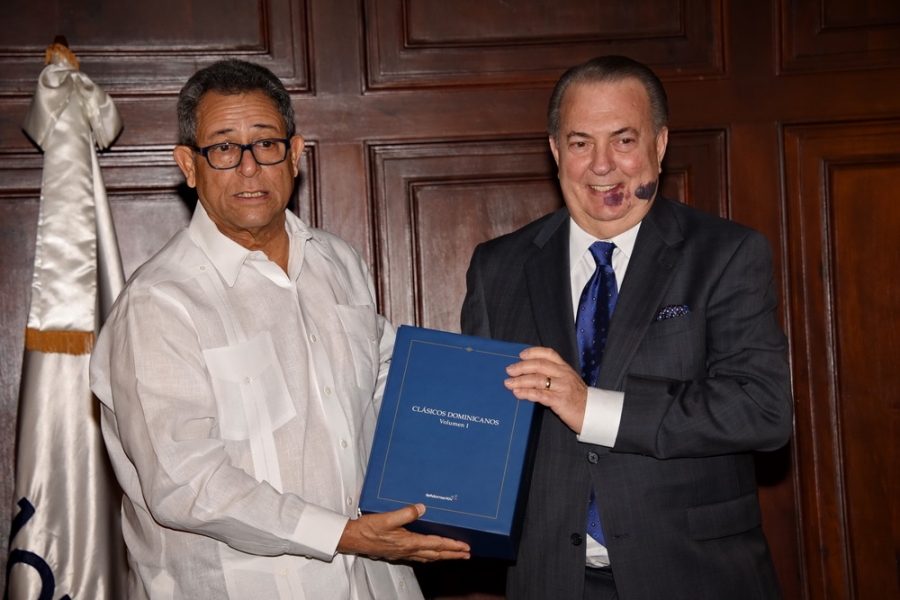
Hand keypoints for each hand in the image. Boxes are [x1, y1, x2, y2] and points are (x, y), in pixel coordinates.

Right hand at [337, 504, 469, 562]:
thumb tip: (422, 508)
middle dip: (453, 554)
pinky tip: (431, 554)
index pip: (436, 545)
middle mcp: (408, 550)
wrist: (352, 539)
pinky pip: (420, 557)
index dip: (452, 546)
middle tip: (466, 555)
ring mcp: (403, 553)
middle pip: (436, 554)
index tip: (465, 547)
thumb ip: (406, 513)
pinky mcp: (397, 553)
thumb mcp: (387, 518)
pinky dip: (430, 556)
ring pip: (429, 557)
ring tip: (454, 555)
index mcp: (409, 542)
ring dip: (443, 556)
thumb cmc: (368, 529)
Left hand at [505, 346, 587, 433]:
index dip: (533, 352)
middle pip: (539, 365)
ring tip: (508, 383)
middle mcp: (563, 374)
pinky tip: (517, 393)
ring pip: (537, 379)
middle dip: (521, 367)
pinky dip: (526, 393)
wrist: (591, 413)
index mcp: (565, 368)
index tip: (521, 355)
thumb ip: (553, 375)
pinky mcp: (560, 400)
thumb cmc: (577, 398)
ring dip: (520, 381)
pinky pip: (539, 394)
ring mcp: (562, 387)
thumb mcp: (567, 381)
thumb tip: (530, 374)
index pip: (548, 354)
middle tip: (509, 370)